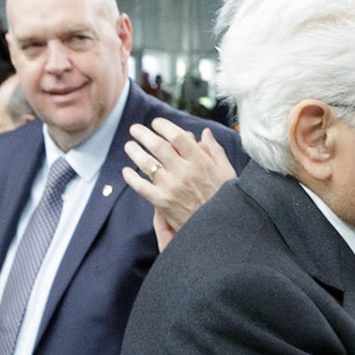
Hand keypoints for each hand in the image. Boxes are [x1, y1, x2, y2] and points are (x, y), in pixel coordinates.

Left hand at [122, 118, 235, 244]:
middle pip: (158, 146)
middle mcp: (184, 172)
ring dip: (134, 151)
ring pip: (147, 163)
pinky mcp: (162, 203)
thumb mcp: (228, 174)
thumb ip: (215, 151)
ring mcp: (171, 187)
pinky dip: (131, 178)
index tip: (156, 123)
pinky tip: (126, 171)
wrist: (220, 231)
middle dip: (143, 134)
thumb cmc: (225, 201)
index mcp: (201, 162)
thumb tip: (204, 133)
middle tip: (135, 129)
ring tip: (129, 145)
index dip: (164, 126)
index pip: (178, 136)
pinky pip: (141, 187)